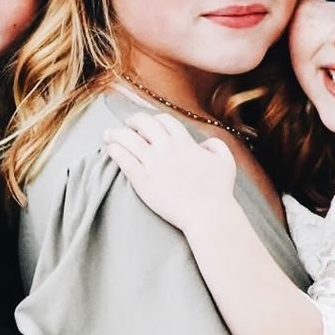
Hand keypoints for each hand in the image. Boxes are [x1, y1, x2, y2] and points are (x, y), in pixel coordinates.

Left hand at [103, 112, 237, 233]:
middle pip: (143, 123)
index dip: (154, 120)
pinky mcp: (143, 180)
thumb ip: (216, 146)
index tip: (148, 124)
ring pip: (127, 139)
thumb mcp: (225, 161)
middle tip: (126, 125)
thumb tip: (204, 143)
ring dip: (116, 134)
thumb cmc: (218, 191)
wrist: (208, 214)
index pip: (164, 120)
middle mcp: (167, 148)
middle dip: (133, 121)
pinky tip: (110, 149)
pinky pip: (123, 159)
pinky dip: (115, 150)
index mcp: (184, 141)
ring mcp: (153, 163)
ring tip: (108, 135)